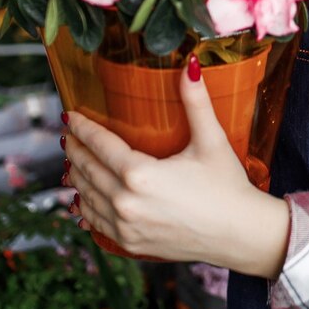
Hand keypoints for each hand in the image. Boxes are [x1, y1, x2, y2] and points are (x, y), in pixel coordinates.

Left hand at [61, 54, 289, 275]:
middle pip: (87, 170)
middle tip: (68, 135)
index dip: (82, 128)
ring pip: (87, 198)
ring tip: (72, 161)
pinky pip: (96, 224)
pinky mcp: (132, 244)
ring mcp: (126, 227)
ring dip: (76, 177)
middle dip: (75, 150)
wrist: (240, 235)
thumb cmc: (228, 186)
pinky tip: (82, 200)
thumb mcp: (211, 140)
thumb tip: (191, 64)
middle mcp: (126, 203)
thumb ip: (196, 102)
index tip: (70, 116)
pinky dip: (86, 208)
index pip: (100, 145)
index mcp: (140, 175)